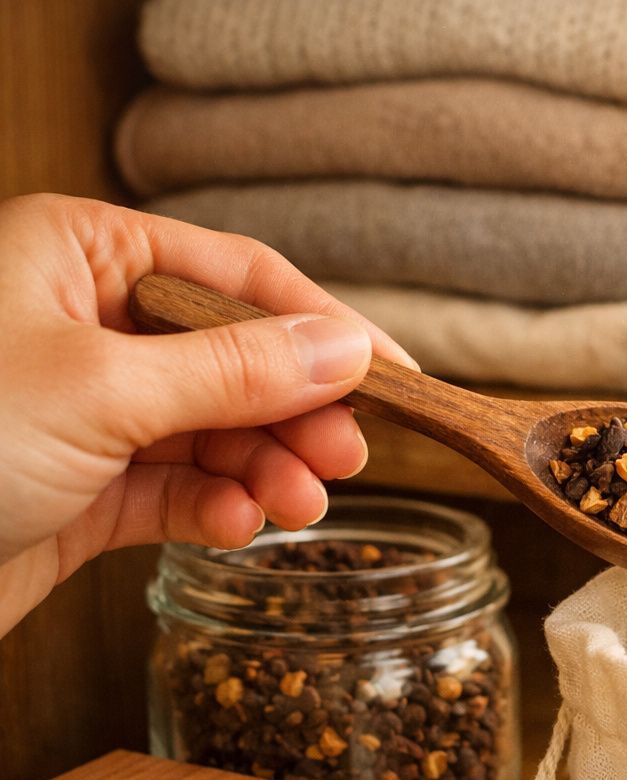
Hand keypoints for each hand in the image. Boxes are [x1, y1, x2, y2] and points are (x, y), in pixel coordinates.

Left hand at [0, 193, 416, 634]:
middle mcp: (86, 324)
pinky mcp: (81, 487)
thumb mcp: (101, 391)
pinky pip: (178, 487)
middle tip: (346, 456)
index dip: (322, 324)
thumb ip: (235, 370)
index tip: (395, 377)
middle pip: (237, 356)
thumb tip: (347, 348)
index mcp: (77, 254)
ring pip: (216, 429)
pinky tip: (240, 525)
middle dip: (295, 411)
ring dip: (267, 468)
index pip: (236, 274)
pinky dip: (219, 508)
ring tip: (301, 505)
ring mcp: (85, 409)